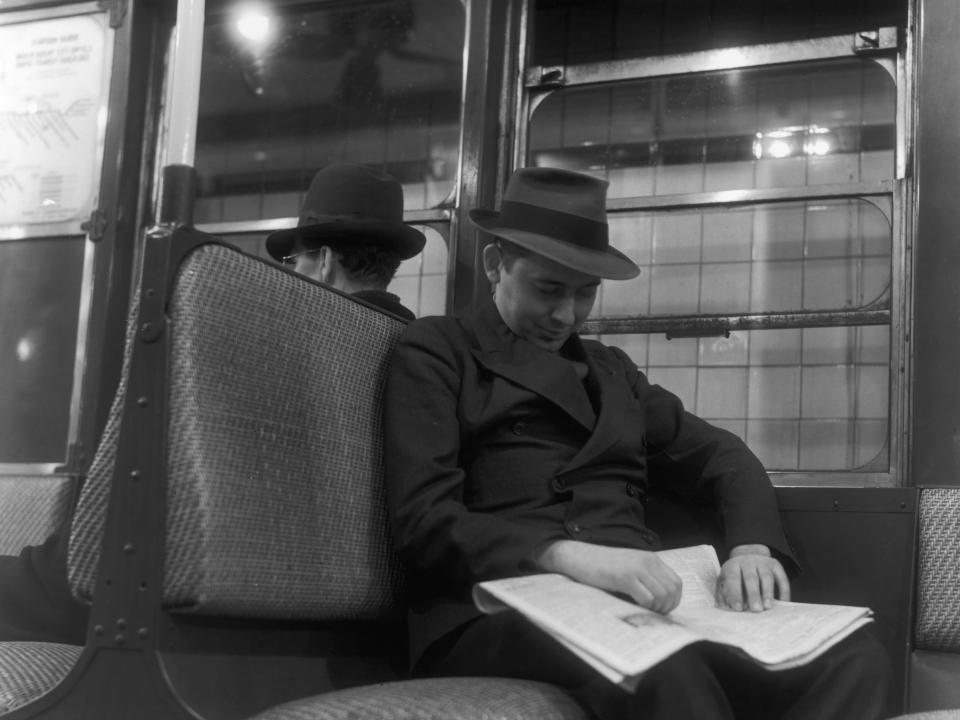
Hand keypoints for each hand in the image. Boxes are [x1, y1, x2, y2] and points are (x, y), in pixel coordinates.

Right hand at [534, 541, 682, 613]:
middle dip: (666, 607)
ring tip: (643, 611)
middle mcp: (647, 561)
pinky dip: (645, 608)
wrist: (579, 557)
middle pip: (672, 591)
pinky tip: (634, 606)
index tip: (662, 609)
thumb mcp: (629, 566)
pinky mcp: (625, 577)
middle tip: (652, 614)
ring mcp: (637, 568)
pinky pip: (647, 598)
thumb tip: (659, 603)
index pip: (676, 583)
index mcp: (651, 559)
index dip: (673, 600)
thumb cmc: (602, 566)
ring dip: (656, 609)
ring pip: (662, 596)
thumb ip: (645, 578)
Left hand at [716, 544, 790, 611]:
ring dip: (768, 592)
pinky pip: (782, 578)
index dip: (735, 594)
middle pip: (751, 577)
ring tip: (768, 607)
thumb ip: (725, 594)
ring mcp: (763, 562)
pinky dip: (784, 591)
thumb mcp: (725, 581)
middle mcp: (747, 561)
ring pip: (766, 577)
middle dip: (753, 594)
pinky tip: (783, 603)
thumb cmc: (735, 576)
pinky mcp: (776, 565)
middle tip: (756, 609)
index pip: (733, 579)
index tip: (738, 608)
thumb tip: (728, 608)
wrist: (747, 556)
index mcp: (732, 566)